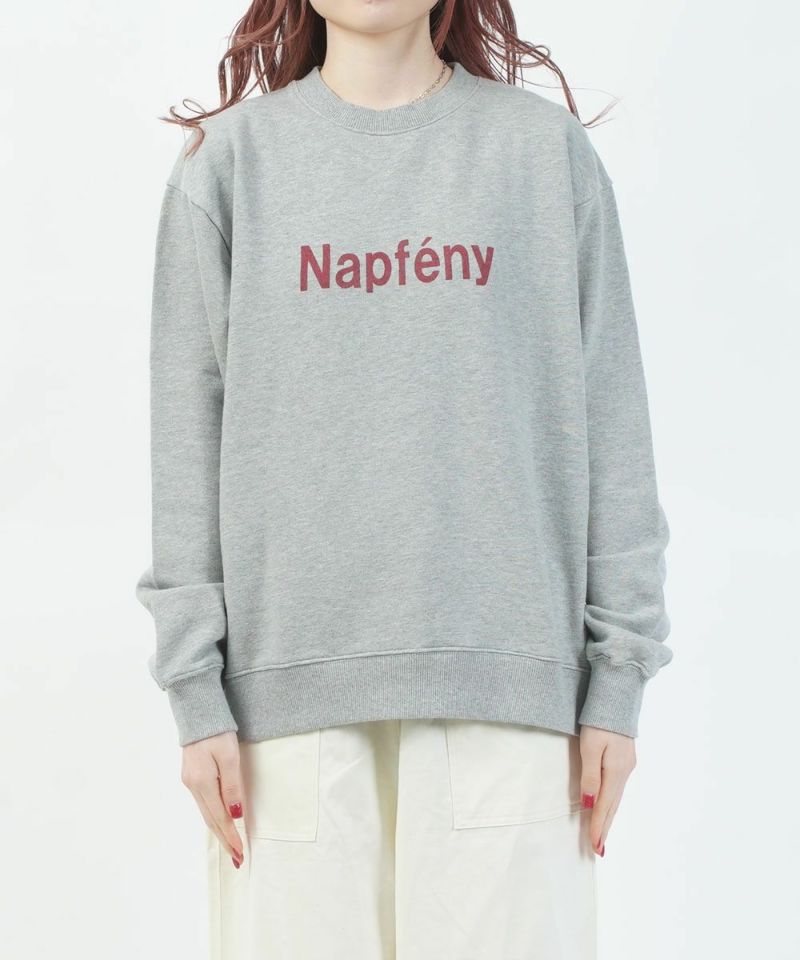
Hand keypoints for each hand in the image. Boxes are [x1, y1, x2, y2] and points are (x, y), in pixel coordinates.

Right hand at [181, 731, 244, 867]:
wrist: (198, 712)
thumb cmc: (217, 732)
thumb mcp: (229, 757)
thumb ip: (232, 786)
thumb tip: (236, 815)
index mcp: (202, 783)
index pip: (220, 817)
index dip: (231, 836)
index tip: (241, 853)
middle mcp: (192, 786)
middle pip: (210, 820)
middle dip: (224, 840)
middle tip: (237, 858)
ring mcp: (189, 781)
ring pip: (206, 813)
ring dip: (218, 831)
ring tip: (230, 846)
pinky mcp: (191, 776)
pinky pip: (203, 803)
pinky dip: (212, 817)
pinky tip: (219, 823)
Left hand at [579, 724, 636, 856]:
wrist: (617, 696)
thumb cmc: (599, 720)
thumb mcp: (590, 746)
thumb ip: (590, 776)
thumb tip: (589, 804)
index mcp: (616, 771)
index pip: (604, 806)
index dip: (598, 826)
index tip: (594, 846)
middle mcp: (625, 771)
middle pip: (613, 805)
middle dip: (605, 827)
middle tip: (598, 849)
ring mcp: (627, 764)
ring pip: (616, 797)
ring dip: (609, 816)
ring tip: (602, 834)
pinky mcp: (625, 758)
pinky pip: (618, 787)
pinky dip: (612, 801)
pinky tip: (608, 805)